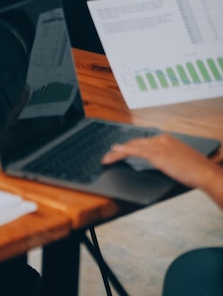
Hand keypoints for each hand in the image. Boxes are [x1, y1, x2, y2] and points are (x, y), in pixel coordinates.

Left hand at [102, 134, 216, 189]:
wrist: (205, 173)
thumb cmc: (194, 169)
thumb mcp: (176, 160)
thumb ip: (164, 157)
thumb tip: (155, 161)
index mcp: (165, 139)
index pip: (141, 141)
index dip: (128, 147)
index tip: (119, 151)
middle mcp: (161, 139)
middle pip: (134, 143)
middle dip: (119, 149)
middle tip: (108, 155)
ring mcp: (159, 146)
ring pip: (132, 146)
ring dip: (117, 153)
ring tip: (107, 158)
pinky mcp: (157, 154)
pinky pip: (136, 151)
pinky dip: (124, 151)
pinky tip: (115, 152)